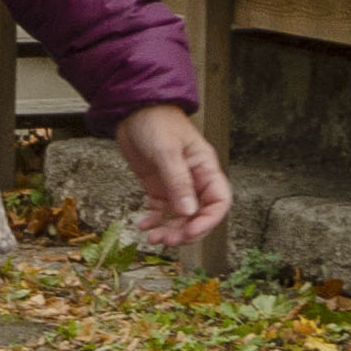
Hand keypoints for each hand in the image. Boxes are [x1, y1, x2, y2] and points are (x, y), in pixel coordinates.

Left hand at [115, 102, 232, 247]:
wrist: (132, 110)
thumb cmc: (156, 122)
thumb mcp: (167, 151)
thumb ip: (177, 182)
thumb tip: (188, 212)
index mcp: (206, 170)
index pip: (218, 203)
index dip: (208, 221)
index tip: (190, 232)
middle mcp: (194, 180)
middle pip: (199, 215)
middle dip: (186, 231)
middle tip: (168, 241)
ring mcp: (175, 185)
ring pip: (179, 216)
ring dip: (169, 230)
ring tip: (153, 238)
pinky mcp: (157, 186)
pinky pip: (160, 209)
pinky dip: (154, 220)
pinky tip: (143, 225)